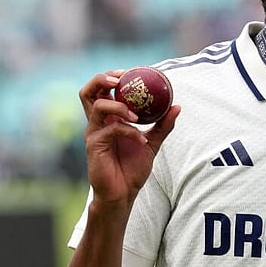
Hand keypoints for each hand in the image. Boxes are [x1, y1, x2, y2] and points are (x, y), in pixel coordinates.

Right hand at [79, 70, 180, 208]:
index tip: (130, 72)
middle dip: (103, 79)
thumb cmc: (132, 169)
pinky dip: (128, 130)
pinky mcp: (94, 146)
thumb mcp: (152, 143)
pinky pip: (111, 129)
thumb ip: (163, 125)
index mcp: (108, 118)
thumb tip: (177, 106)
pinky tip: (141, 139)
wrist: (123, 194)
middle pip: (88, 91)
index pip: (102, 89)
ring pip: (98, 105)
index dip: (112, 76)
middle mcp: (97, 122)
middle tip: (121, 79)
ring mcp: (93, 133)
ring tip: (136, 115)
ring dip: (119, 105)